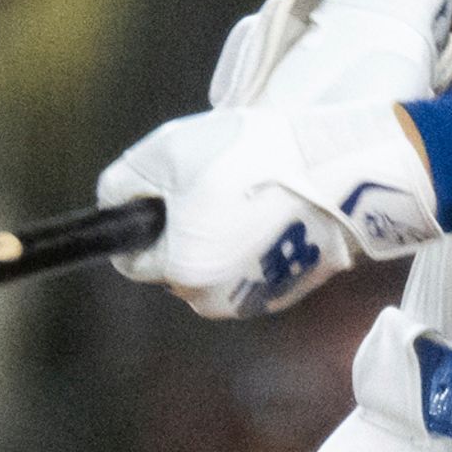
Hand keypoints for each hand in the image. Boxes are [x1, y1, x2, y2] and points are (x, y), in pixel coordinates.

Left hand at [98, 101, 440, 319]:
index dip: (142, 218)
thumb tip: (112, 203)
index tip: (165, 188)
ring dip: (218, 233)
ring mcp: (255, 299)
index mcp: (181, 272)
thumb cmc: (250, 158)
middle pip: (175, 262)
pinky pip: (250, 265)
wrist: (339, 171)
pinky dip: (254, 241)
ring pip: (213, 264)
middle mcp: (214, 300)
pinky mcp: (288, 290)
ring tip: (247, 192)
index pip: (132, 258)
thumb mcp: (167, 151)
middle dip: (182, 226)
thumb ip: (123, 182)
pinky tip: (273, 207)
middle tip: (213, 182)